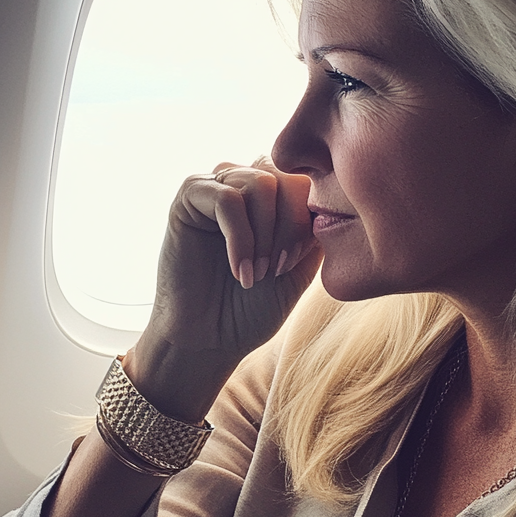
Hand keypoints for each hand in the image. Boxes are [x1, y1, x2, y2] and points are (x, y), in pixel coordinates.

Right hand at [151, 158, 319, 350]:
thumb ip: (314, 230)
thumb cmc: (251, 308)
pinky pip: (227, 198)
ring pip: (260, 182)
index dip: (307, 219)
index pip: (307, 180)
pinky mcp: (188, 198)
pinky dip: (240, 237)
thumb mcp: (298, 268)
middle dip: (290, 226)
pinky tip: (239, 269)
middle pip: (286, 176)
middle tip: (277, 269)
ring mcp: (216, 187)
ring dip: (265, 233)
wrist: (208, 340)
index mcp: (271, 197)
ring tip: (256, 272)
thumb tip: (327, 199)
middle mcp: (244, 183)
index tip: (293, 264)